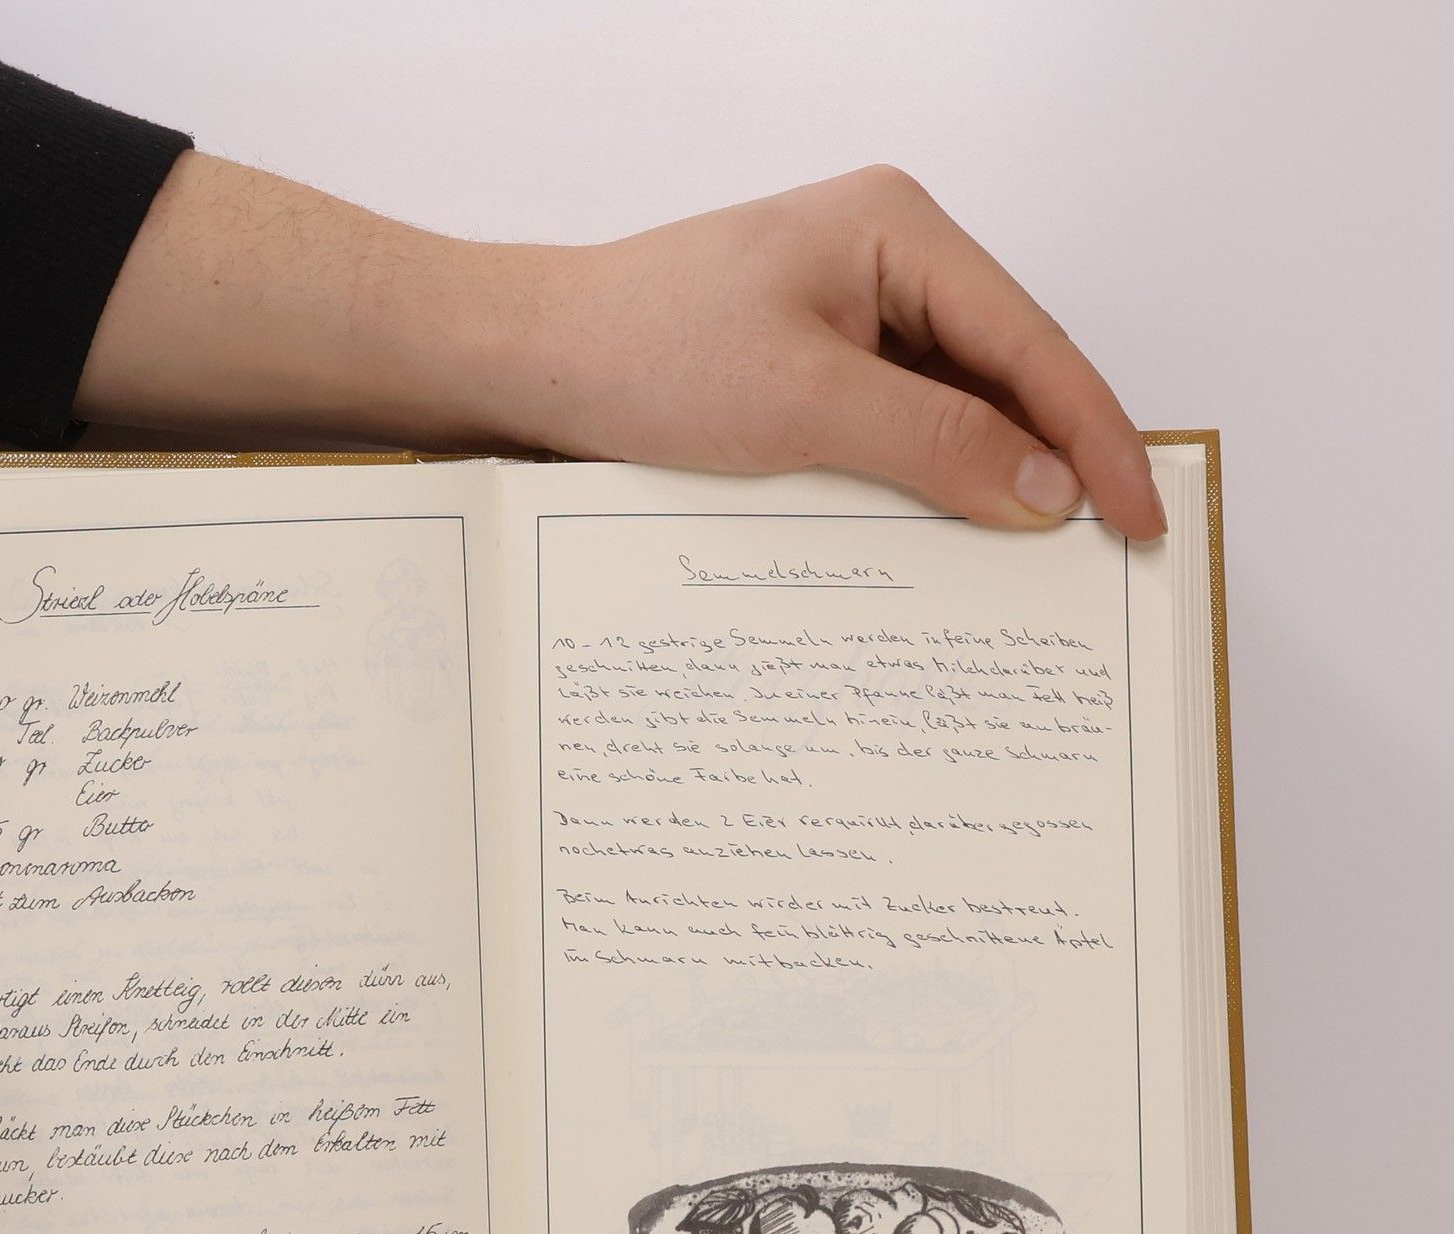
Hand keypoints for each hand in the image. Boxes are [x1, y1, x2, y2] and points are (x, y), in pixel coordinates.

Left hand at [503, 166, 1165, 537]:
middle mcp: (888, 260)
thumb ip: (935, 443)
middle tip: (1108, 552)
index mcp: (901, 232)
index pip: (1031, 343)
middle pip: (1006, 370)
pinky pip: (898, 426)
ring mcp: (849, 313)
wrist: (530, 363)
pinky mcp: (813, 364)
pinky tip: (949, 539)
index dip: (1094, 436)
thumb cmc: (645, 354)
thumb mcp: (803, 404)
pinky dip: (927, 480)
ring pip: (955, 404)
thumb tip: (1047, 490)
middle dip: (1054, 459)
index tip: (1140, 517)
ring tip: (1041, 564)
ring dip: (989, 479)